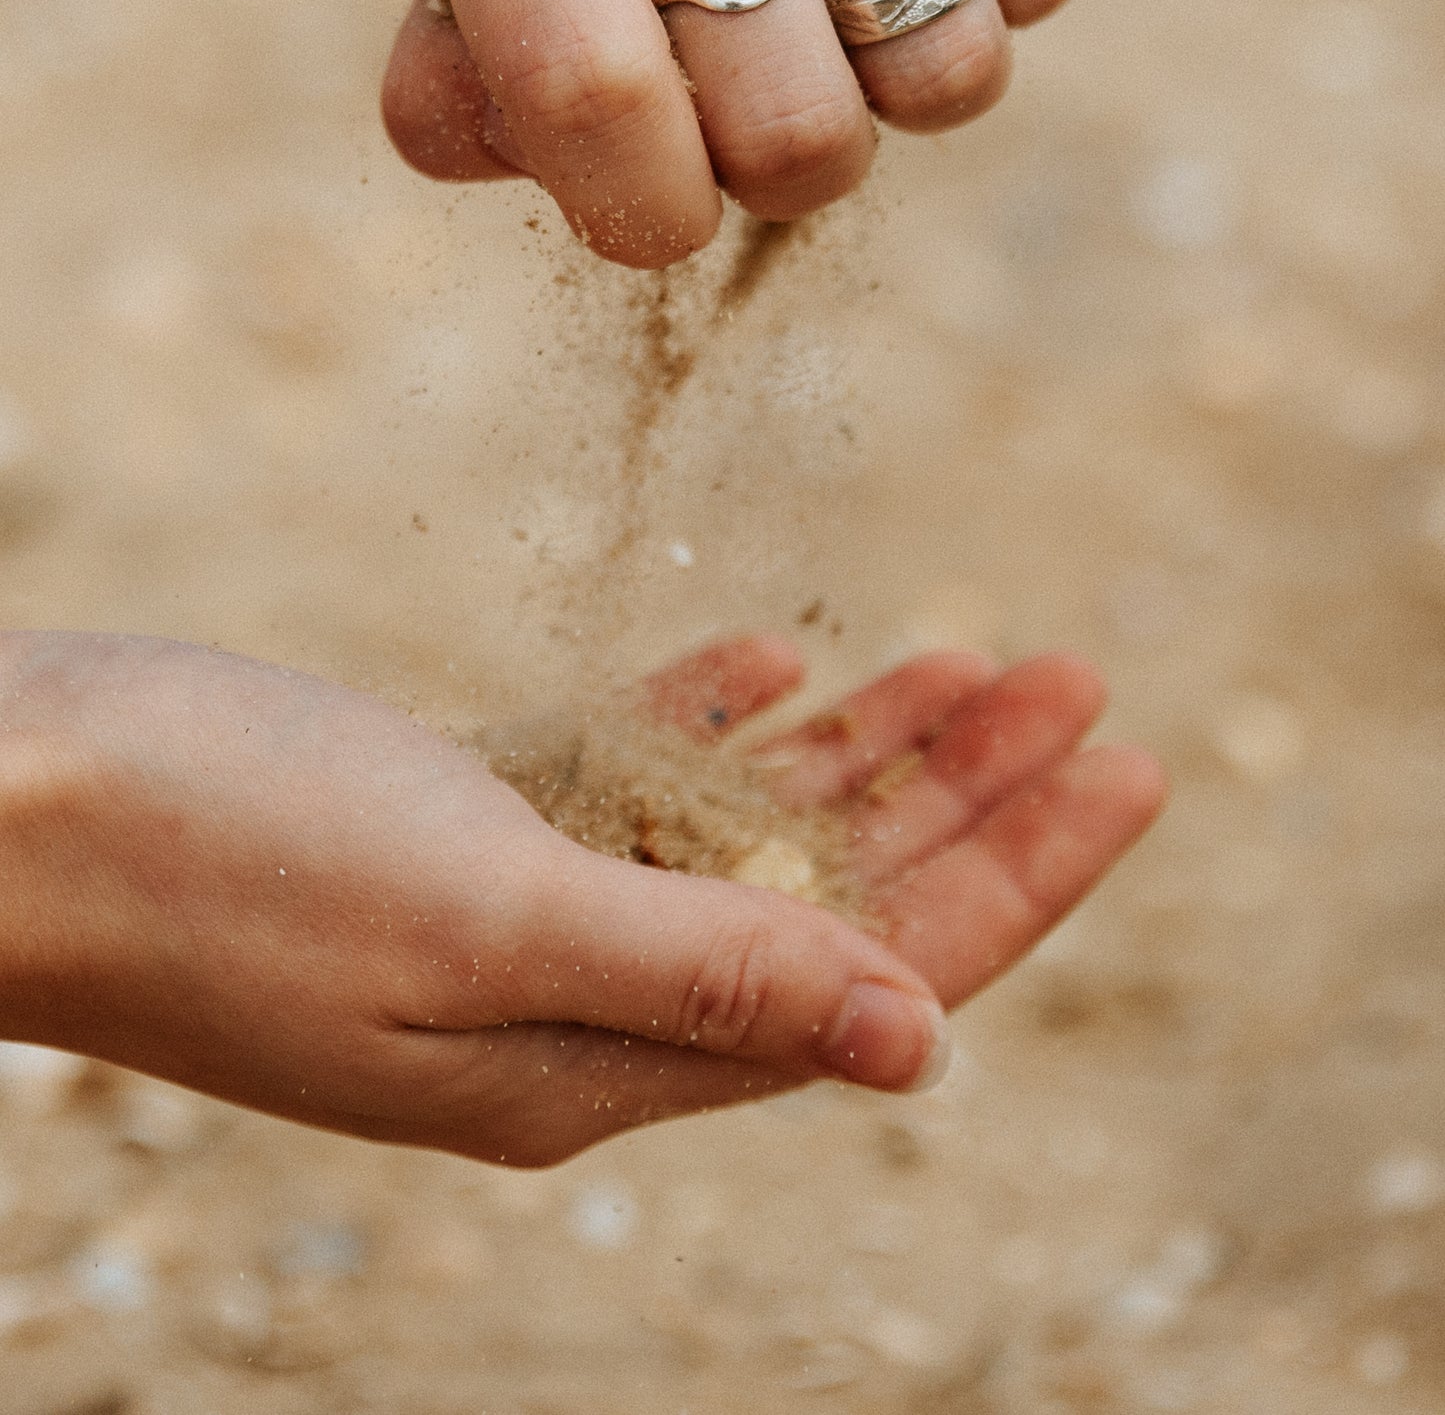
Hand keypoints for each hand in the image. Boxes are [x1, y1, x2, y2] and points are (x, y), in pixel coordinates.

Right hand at [0, 631, 1159, 1166]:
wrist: (24, 800)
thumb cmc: (231, 857)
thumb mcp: (486, 920)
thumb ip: (703, 977)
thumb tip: (918, 1046)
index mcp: (599, 1058)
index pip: (870, 974)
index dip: (1017, 875)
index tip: (1129, 770)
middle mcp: (575, 997)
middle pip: (830, 897)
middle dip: (969, 797)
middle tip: (1086, 685)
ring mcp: (513, 907)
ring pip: (743, 827)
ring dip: (863, 745)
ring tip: (984, 660)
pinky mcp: (453, 820)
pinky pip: (628, 773)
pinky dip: (715, 716)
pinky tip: (783, 659)